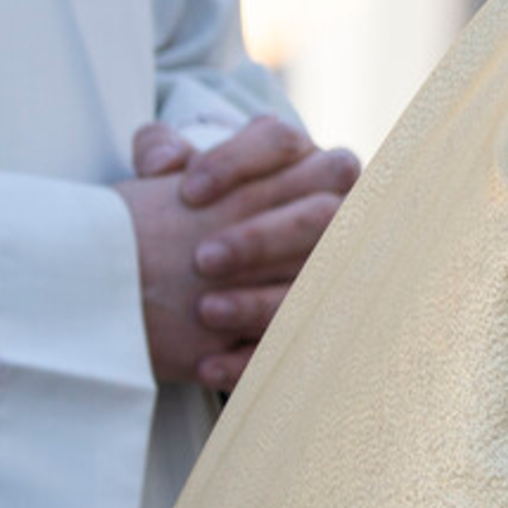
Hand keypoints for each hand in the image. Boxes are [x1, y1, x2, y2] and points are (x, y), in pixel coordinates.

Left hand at [120, 117, 360, 388]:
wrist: (235, 276)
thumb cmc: (206, 216)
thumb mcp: (183, 181)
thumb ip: (164, 155)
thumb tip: (159, 163)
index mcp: (300, 158)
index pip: (281, 140)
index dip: (236, 162)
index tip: (185, 193)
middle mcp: (336, 201)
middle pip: (318, 210)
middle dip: (261, 237)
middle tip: (201, 259)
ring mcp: (348, 259)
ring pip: (325, 277)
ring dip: (265, 299)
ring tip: (206, 313)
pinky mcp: (337, 317)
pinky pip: (314, 340)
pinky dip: (259, 356)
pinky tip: (210, 367)